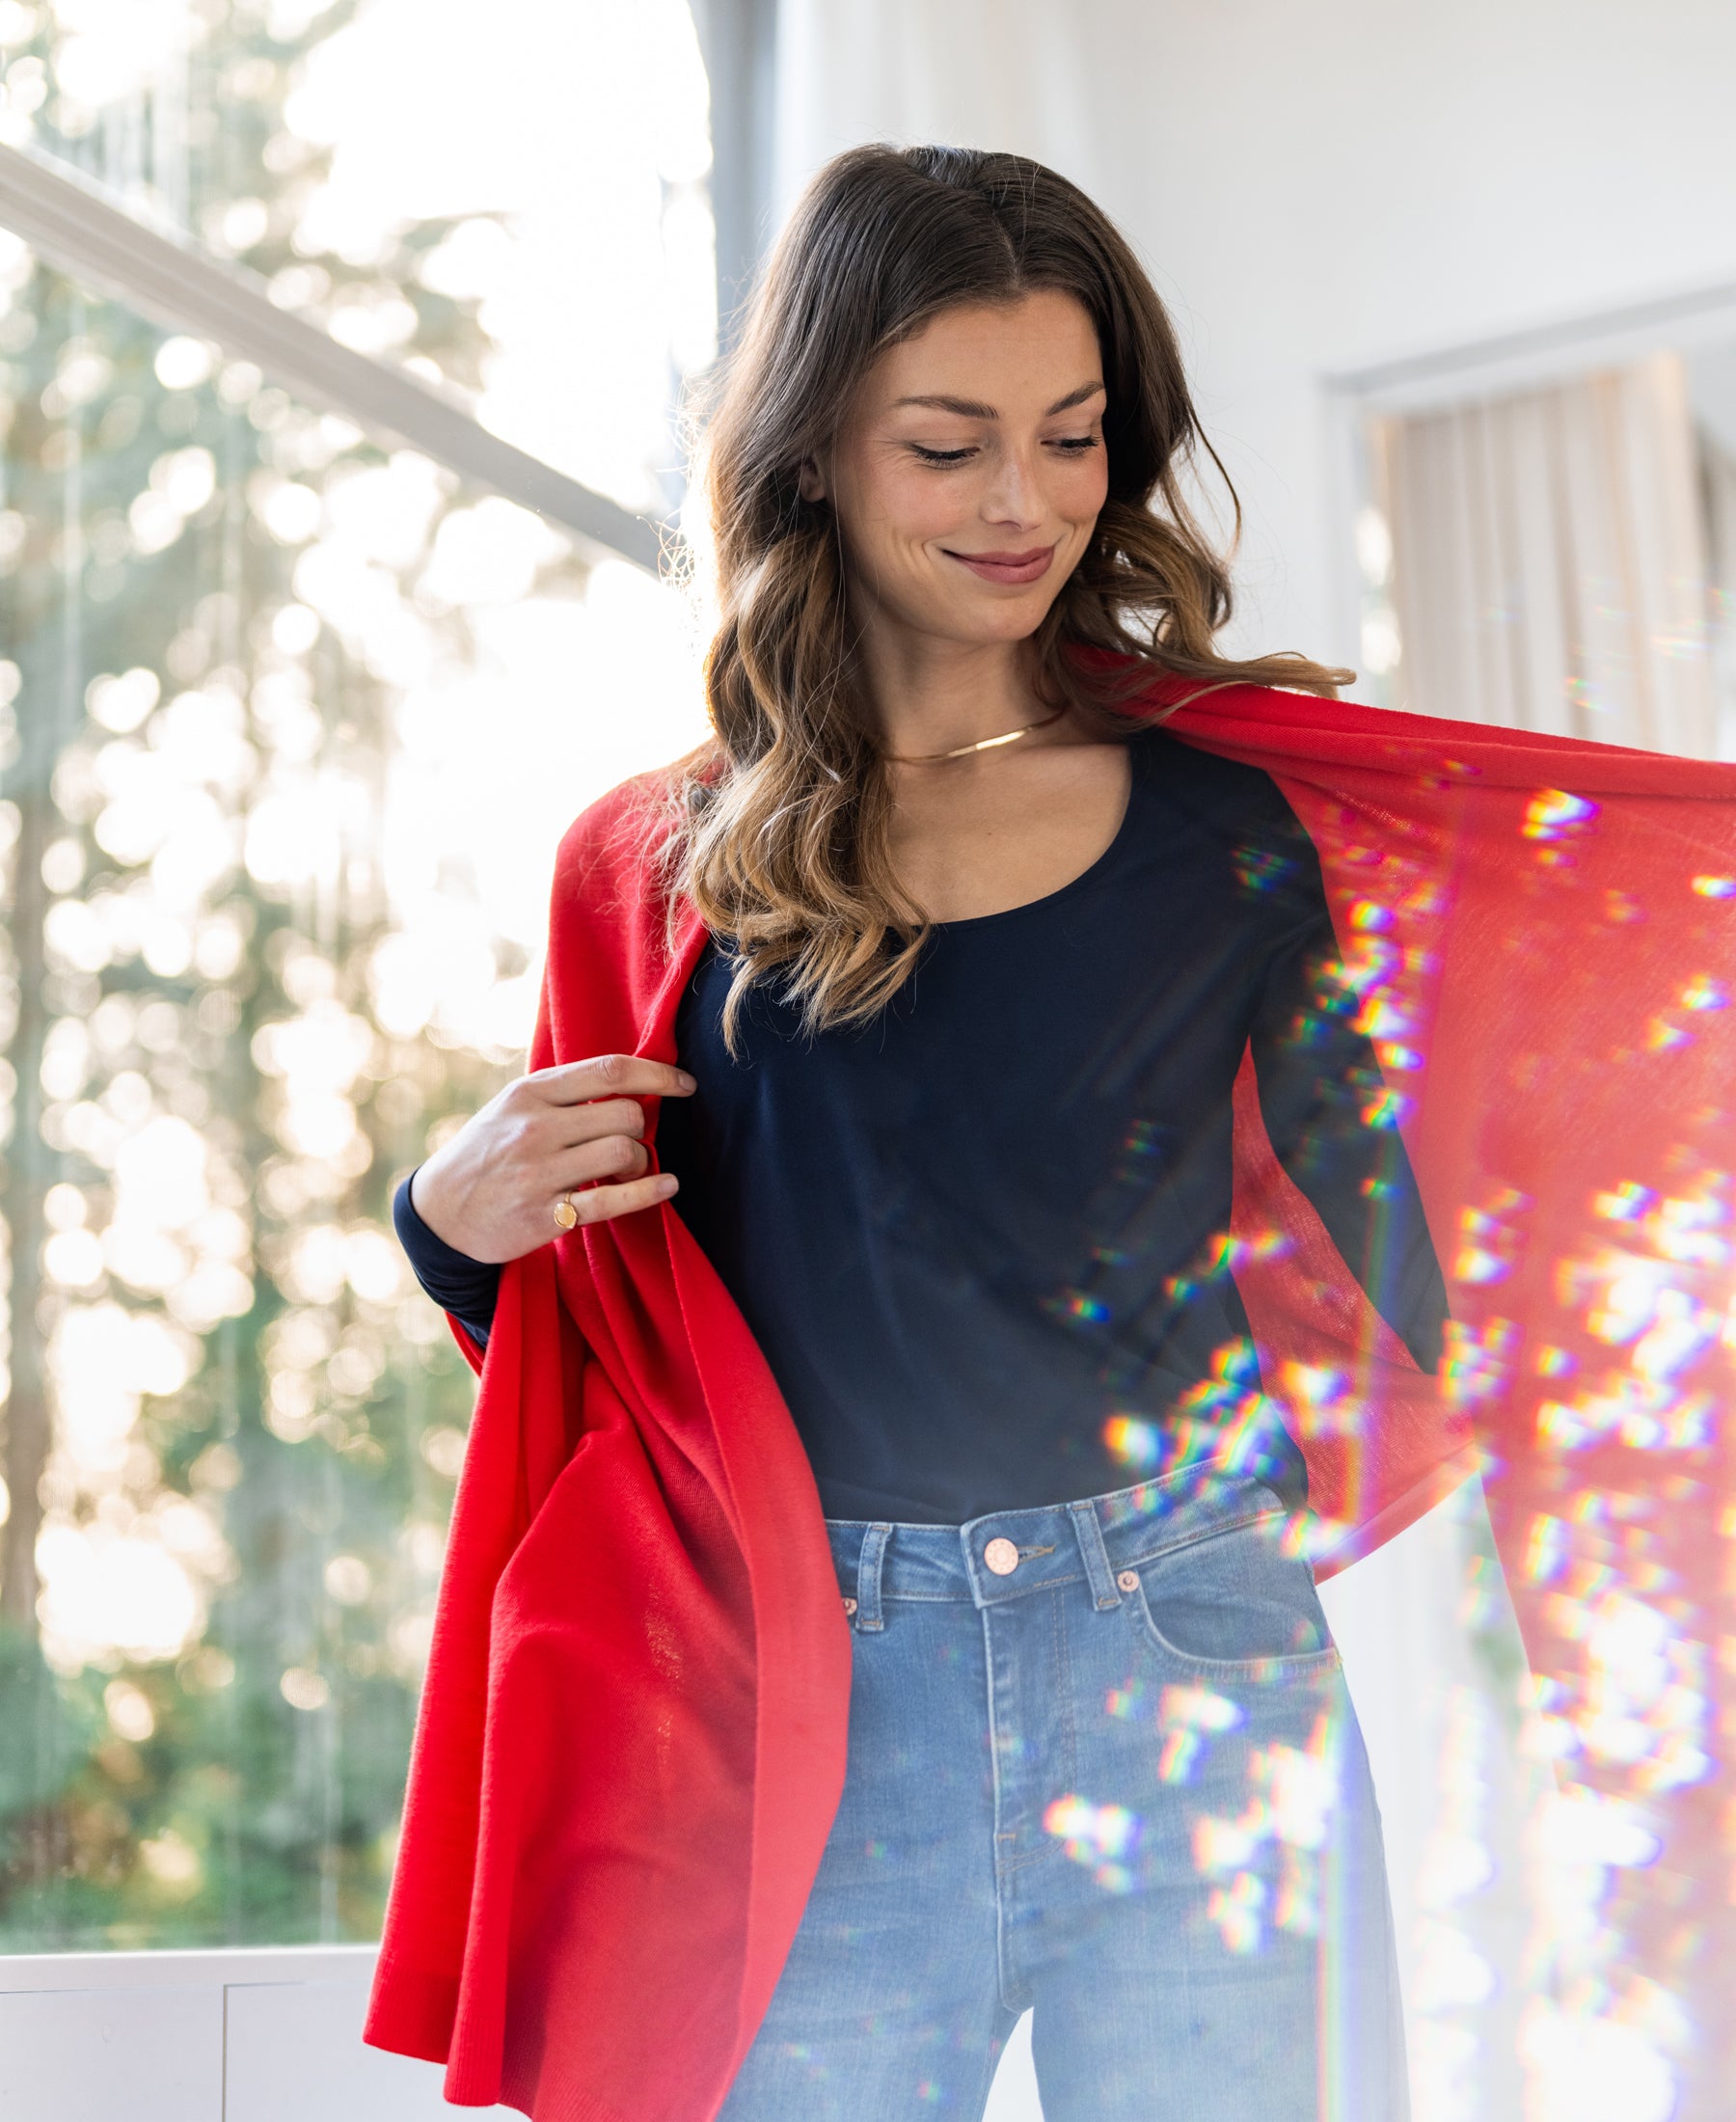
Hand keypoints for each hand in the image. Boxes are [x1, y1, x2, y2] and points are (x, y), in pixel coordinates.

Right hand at [408, 1053, 694, 1263]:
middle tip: (630, 1142)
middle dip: (640, 1128)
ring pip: (624, 1153)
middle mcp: (534, 1128)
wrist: (439, 1212)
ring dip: (641, 1162)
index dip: (658, 1074)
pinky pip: (612, 1201)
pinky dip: (649, 1192)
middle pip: (624, 1115)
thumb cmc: (488, 1152)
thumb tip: (632, 1082)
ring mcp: (539, 1173)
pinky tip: (666, 1186)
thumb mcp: (514, 1107)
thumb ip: (565, 1093)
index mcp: (530, 1093)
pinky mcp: (545, 1216)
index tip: (685, 1084)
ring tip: (627, 1170)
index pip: (609, 1070)